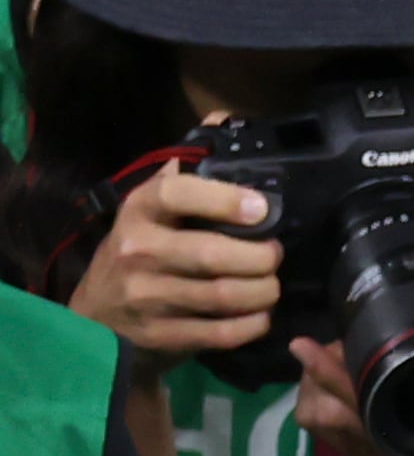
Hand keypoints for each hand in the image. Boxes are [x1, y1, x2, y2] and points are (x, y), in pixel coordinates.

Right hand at [66, 165, 283, 363]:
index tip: (261, 208)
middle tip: (275, 255)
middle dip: (261, 258)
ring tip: (271, 285)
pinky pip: (222, 333)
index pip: (175, 194)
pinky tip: (260, 315)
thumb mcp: (149, 210)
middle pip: (212, 254)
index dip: (223, 199)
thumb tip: (222, 120)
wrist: (98, 318)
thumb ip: (185, 172)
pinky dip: (253, 325)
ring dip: (264, 292)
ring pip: (223, 296)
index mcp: (138, 211)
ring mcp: (148, 296)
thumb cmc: (137, 254)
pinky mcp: (162, 335)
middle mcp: (138, 250)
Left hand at [292, 217, 413, 455]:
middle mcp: (406, 438)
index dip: (332, 376)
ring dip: (319, 394)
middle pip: (333, 417)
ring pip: (328, 428)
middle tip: (309, 346)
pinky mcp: (385, 454)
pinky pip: (336, 440)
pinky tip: (334, 385)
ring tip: (323, 362)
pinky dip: (329, 413)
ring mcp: (392, 450)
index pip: (364, 405)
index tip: (308, 345)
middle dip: (317, 378)